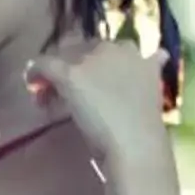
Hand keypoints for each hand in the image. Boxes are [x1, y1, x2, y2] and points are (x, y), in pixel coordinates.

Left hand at [27, 35, 169, 157]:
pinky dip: (35, 73)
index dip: (94, 66)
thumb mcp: (153, 91)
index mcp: (135, 54)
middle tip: (69, 94)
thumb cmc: (146, 128)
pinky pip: (43, 64)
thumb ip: (152, 70)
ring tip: (50, 97)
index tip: (92, 86)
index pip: (106, 48)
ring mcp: (89, 60)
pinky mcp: (70, 74)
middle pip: (81, 50)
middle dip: (74, 68)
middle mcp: (112, 49)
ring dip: (55, 75)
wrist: (136, 145)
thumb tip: (161, 54)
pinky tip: (33, 86)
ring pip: (62, 57)